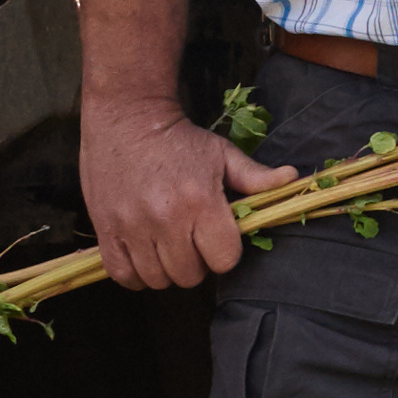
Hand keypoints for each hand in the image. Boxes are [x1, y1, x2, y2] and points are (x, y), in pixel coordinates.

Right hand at [81, 99, 294, 290]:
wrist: (128, 118)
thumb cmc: (180, 139)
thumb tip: (292, 178)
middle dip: (197, 263)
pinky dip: (136, 274)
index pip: (224, 259)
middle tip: (192, 241)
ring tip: (168, 246)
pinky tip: (144, 255)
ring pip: (158, 279)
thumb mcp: (222, 153)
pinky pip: (123, 276)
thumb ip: (255, 177)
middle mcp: (166, 220)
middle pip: (190, 275)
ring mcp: (132, 227)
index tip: (217, 239)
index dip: (225, 253)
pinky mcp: (105, 229)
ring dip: (166, 269)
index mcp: (200, 202)